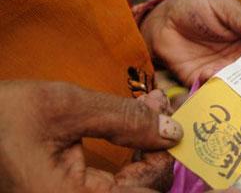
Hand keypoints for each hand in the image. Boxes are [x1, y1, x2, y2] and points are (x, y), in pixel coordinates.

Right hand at [0, 81, 182, 191]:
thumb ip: (123, 119)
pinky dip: (125, 161)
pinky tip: (130, 131)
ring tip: (148, 114)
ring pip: (125, 191)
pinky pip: (106, 187)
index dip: (163, 160)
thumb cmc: (1, 117)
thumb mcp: (65, 107)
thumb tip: (171, 130)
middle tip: (161, 114)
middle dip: (155, 155)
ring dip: (143, 156)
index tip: (171, 123)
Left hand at [140, 0, 240, 86]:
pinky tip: (212, 79)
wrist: (163, 21)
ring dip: (240, 89)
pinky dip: (216, 90)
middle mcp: (238, 59)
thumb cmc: (197, 9)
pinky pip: (213, 91)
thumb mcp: (227, 8)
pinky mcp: (202, 82)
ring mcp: (221, 72)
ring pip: (237, 85)